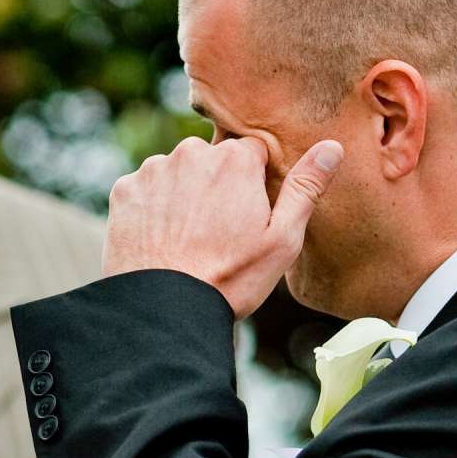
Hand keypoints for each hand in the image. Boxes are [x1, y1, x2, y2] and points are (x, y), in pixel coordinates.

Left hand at [101, 135, 342, 319]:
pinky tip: (161, 240)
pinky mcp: (124, 191)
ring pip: (177, 173)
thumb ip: (306, 187)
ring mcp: (153, 171)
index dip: (254, 183)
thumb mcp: (282, 239)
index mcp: (234, 159)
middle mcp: (190, 153)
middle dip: (216, 185)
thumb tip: (332, 147)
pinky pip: (145, 190)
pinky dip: (152, 209)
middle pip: (211, 159)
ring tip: (188, 239)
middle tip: (218, 231)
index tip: (249, 214)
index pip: (252, 152)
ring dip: (183, 195)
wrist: (166, 310)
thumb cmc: (231, 279)